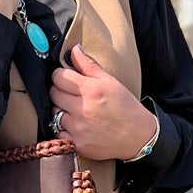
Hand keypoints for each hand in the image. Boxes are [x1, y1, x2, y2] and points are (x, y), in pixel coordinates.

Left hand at [49, 45, 157, 159]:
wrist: (138, 136)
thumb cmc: (125, 107)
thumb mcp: (110, 81)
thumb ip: (88, 65)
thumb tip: (73, 49)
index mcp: (91, 90)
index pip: (59, 77)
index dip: (60, 75)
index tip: (66, 78)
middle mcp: (83, 109)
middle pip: (53, 93)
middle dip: (59, 91)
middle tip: (70, 93)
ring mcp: (78, 128)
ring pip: (53, 112)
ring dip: (60, 109)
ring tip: (74, 110)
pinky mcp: (77, 143)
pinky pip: (57, 132)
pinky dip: (62, 128)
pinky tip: (75, 125)